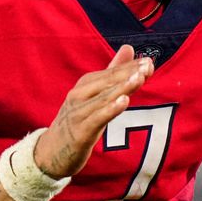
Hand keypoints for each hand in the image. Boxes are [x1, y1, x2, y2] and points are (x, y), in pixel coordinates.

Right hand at [33, 45, 153, 177]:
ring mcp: (78, 113)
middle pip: (108, 82)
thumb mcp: (94, 95)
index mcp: (85, 85)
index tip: (149, 62)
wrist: (52, 151)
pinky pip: (97, 118)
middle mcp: (80, 95)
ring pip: (104, 98)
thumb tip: (129, 48)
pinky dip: (110, 109)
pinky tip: (124, 101)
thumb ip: (112, 72)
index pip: (111, 72)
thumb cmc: (78, 120)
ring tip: (139, 78)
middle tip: (148, 66)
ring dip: (123, 87)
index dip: (130, 67)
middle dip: (129, 73)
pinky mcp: (80, 132)